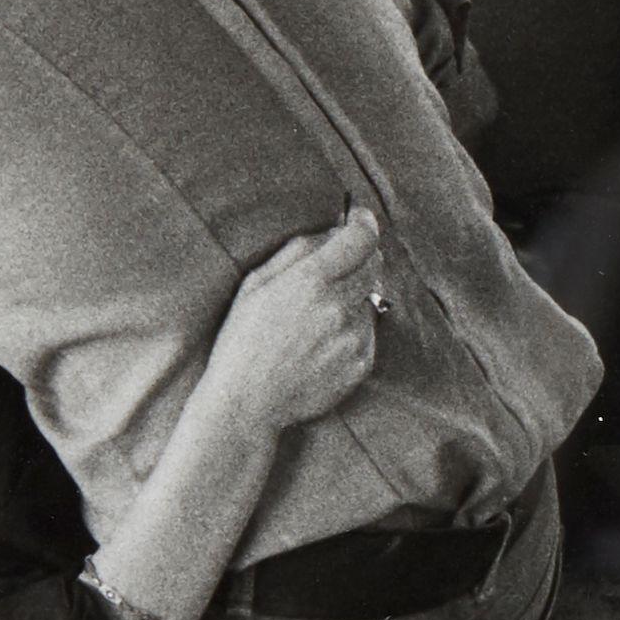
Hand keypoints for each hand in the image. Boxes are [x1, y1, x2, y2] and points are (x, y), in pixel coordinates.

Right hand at [205, 209, 386, 432]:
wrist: (248, 402)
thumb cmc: (244, 339)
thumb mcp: (257, 283)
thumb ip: (300, 249)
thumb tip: (335, 227)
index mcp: (311, 281)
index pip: (361, 238)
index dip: (364, 222)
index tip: (360, 217)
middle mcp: (339, 306)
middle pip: (375, 264)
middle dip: (360, 257)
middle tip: (336, 266)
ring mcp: (354, 337)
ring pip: (372, 298)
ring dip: (354, 296)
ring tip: (317, 317)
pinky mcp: (362, 362)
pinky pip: (370, 331)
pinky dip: (354, 327)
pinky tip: (322, 342)